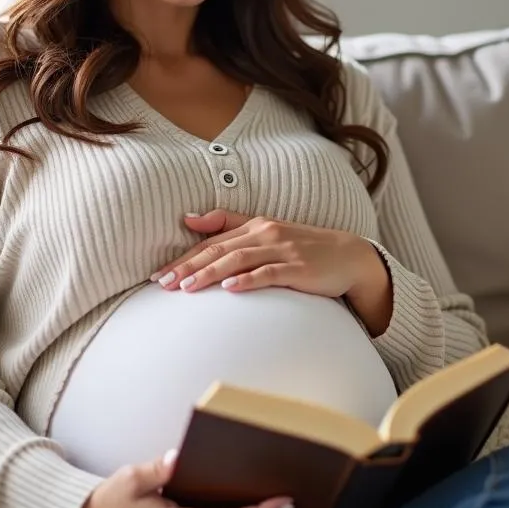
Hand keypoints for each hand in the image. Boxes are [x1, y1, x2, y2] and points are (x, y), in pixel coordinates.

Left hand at [151, 209, 393, 334]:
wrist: (349, 257)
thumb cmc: (303, 247)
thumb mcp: (266, 231)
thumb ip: (229, 224)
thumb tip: (189, 219)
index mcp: (255, 225)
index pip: (212, 241)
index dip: (184, 256)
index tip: (159, 274)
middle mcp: (266, 234)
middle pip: (219, 249)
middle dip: (188, 266)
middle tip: (163, 283)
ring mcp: (283, 250)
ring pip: (239, 260)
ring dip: (210, 273)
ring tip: (187, 287)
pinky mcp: (299, 268)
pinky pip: (269, 273)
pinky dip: (248, 280)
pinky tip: (230, 288)